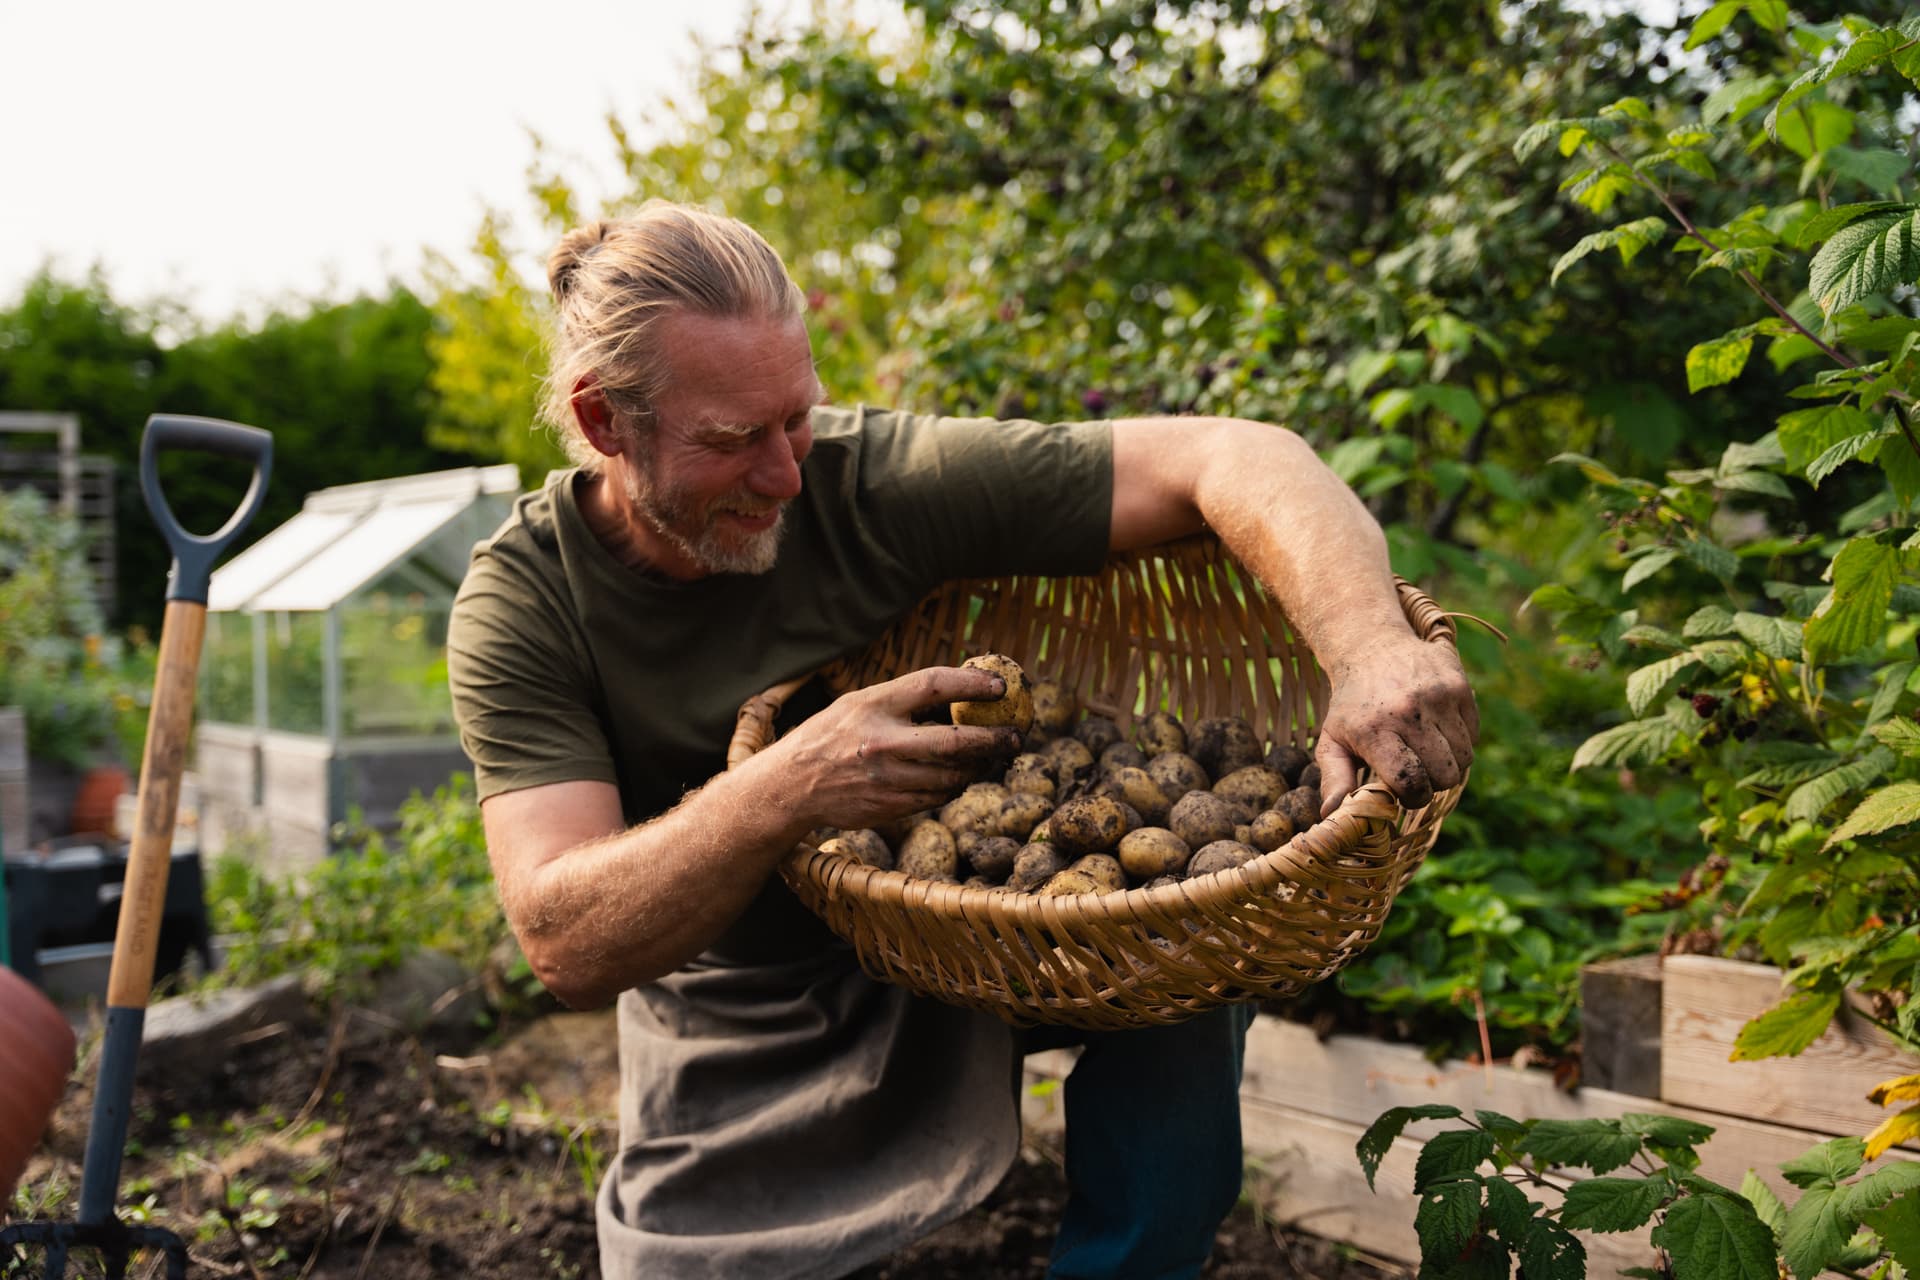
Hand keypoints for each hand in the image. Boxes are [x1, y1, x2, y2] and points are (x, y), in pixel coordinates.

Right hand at [765, 666, 1020, 831]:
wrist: (792, 787)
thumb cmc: (828, 738)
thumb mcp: (856, 704)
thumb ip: (901, 698)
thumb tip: (957, 692)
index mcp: (873, 706)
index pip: (933, 685)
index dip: (972, 684)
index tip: (998, 687)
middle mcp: (882, 743)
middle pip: (956, 741)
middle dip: (993, 739)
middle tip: (1014, 735)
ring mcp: (888, 779)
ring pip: (952, 776)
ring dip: (978, 767)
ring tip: (990, 757)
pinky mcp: (890, 807)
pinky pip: (937, 797)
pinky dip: (953, 786)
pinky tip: (958, 777)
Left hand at [1315, 635, 1477, 815]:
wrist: (1371, 647)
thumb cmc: (1351, 705)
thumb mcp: (1332, 740)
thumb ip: (1334, 779)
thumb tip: (1333, 815)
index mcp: (1375, 731)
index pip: (1410, 782)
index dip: (1412, 798)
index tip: (1404, 794)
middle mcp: (1408, 713)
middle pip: (1444, 776)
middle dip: (1432, 784)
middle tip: (1416, 772)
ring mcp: (1438, 698)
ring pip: (1463, 758)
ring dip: (1448, 764)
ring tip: (1425, 751)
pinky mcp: (1459, 687)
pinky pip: (1473, 735)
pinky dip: (1460, 741)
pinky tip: (1437, 730)